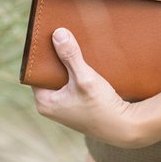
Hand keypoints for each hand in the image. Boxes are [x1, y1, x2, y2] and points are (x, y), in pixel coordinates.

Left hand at [32, 28, 141, 147]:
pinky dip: (78, 74)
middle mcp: (51, 106)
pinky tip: (88, 63)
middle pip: (50, 74)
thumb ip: (70, 56)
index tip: (50, 37)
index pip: (36, 72)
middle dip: (58, 58)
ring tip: (77, 48)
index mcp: (44, 102)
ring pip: (62, 78)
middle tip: (66, 38)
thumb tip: (58, 34)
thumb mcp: (85, 78)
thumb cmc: (102, 107)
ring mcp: (64, 107)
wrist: (124, 128)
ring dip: (70, 65)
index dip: (43, 55)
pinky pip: (72, 84)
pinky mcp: (77, 106)